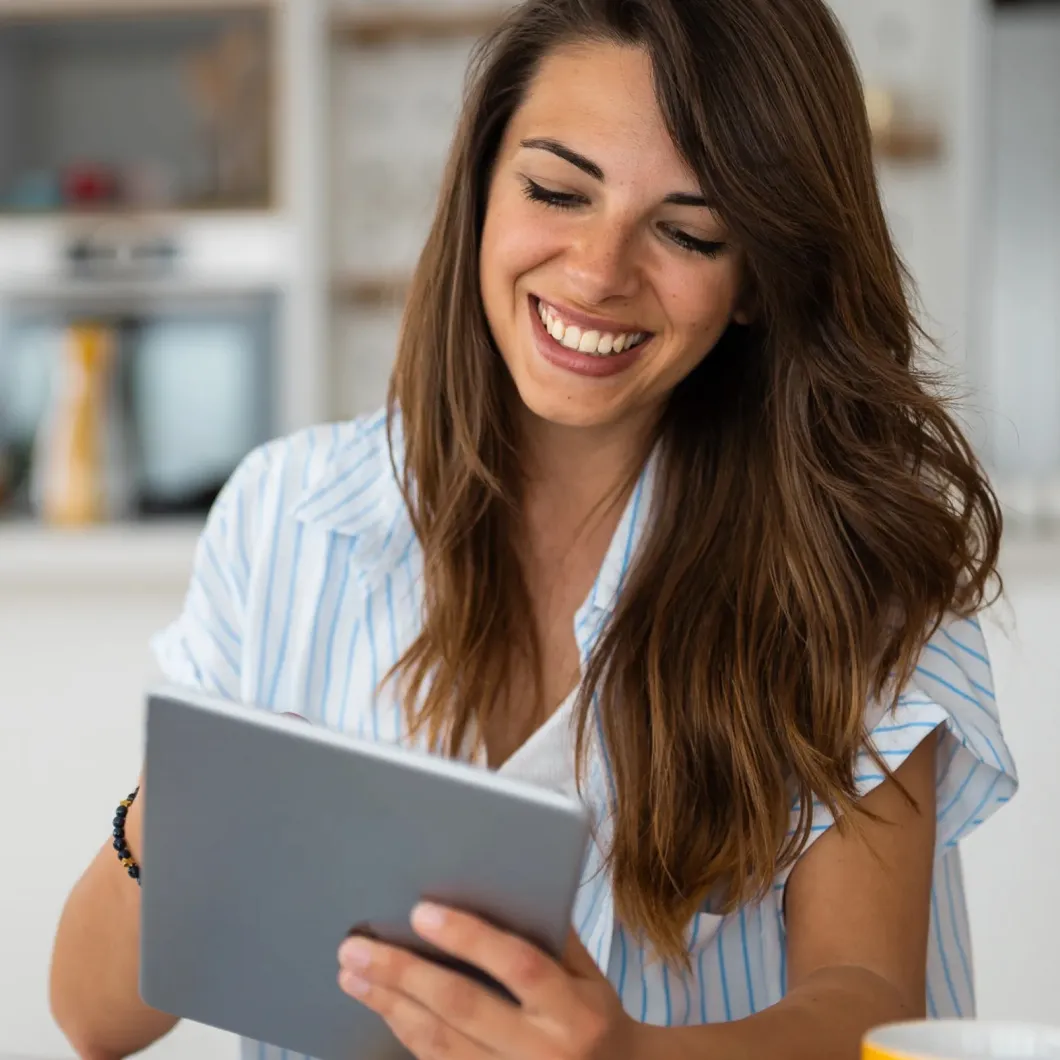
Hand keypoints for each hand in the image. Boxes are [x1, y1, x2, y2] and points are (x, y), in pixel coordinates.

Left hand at [337, 903, 644, 1058]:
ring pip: (440, 1043)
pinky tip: (383, 1005)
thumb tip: (495, 884)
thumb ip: (550, 935)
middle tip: (357, 946)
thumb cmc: (595, 1015)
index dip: (469, 938)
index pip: (518, 964)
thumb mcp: (589, 974)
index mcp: (573, 1009)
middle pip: (463, 1007)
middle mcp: (543, 1051)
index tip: (422, 911)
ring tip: (353, 973)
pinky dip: (405, 1032)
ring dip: (389, 1004)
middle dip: (404, 973)